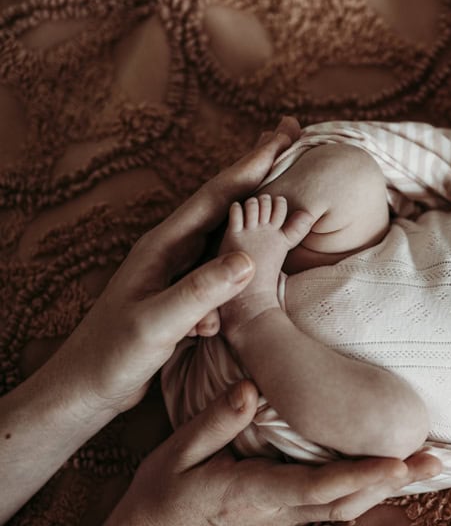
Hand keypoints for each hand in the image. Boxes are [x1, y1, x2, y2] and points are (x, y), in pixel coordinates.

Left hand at [47, 118, 301, 415]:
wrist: (86, 387)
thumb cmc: (114, 355)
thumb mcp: (158, 324)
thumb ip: (199, 292)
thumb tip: (246, 259)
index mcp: (163, 246)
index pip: (214, 197)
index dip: (249, 168)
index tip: (280, 141)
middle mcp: (171, 249)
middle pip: (223, 199)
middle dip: (257, 168)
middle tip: (289, 137)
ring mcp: (178, 269)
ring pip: (227, 227)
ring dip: (256, 202)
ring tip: (285, 179)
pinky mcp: (185, 291)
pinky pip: (225, 259)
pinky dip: (249, 240)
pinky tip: (263, 236)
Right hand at [112, 380, 441, 525]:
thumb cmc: (164, 490)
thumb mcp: (178, 451)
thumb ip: (215, 422)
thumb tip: (250, 390)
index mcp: (255, 493)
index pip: (317, 487)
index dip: (359, 475)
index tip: (396, 462)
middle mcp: (279, 510)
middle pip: (348, 501)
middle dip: (392, 481)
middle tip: (434, 459)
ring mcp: (287, 517)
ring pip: (349, 506)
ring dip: (389, 486)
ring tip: (428, 463)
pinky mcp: (289, 515)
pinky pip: (339, 505)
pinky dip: (370, 489)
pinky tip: (393, 474)